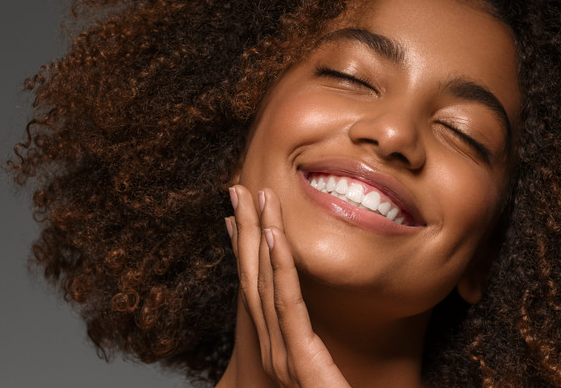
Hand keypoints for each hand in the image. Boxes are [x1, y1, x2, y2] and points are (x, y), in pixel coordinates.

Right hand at [226, 185, 350, 386]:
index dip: (247, 250)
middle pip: (253, 279)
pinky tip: (277, 235)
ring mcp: (282, 356)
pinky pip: (289, 303)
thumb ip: (315, 353)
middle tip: (236, 190)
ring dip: (260, 236)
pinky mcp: (300, 359)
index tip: (240, 217)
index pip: (257, 290)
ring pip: (265, 283)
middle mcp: (274, 350)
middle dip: (245, 232)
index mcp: (280, 349)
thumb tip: (313, 329)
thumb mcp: (325, 375)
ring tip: (253, 197)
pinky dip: (280, 267)